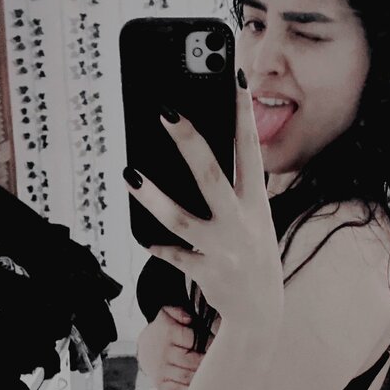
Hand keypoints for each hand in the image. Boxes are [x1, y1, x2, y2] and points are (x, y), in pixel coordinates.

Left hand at [123, 74, 283, 324]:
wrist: (261, 311)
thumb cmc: (251, 252)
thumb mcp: (254, 217)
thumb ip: (236, 187)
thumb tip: (199, 148)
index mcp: (256, 203)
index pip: (250, 151)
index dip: (243, 114)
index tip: (235, 78)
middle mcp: (242, 223)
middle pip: (211, 175)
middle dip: (188, 141)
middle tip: (164, 111)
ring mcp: (223, 249)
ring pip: (181, 218)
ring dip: (153, 196)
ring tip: (128, 175)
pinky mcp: (205, 272)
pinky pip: (173, 254)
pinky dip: (157, 245)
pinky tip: (143, 236)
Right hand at [137, 306, 216, 389]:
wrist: (144, 347)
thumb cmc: (164, 329)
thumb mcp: (167, 314)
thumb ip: (179, 312)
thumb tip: (188, 319)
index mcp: (168, 333)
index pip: (193, 340)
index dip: (209, 342)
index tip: (218, 344)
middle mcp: (163, 353)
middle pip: (193, 361)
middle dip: (207, 362)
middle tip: (219, 361)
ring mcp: (161, 370)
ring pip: (187, 377)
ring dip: (201, 377)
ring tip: (211, 373)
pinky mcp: (160, 384)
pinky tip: (200, 386)